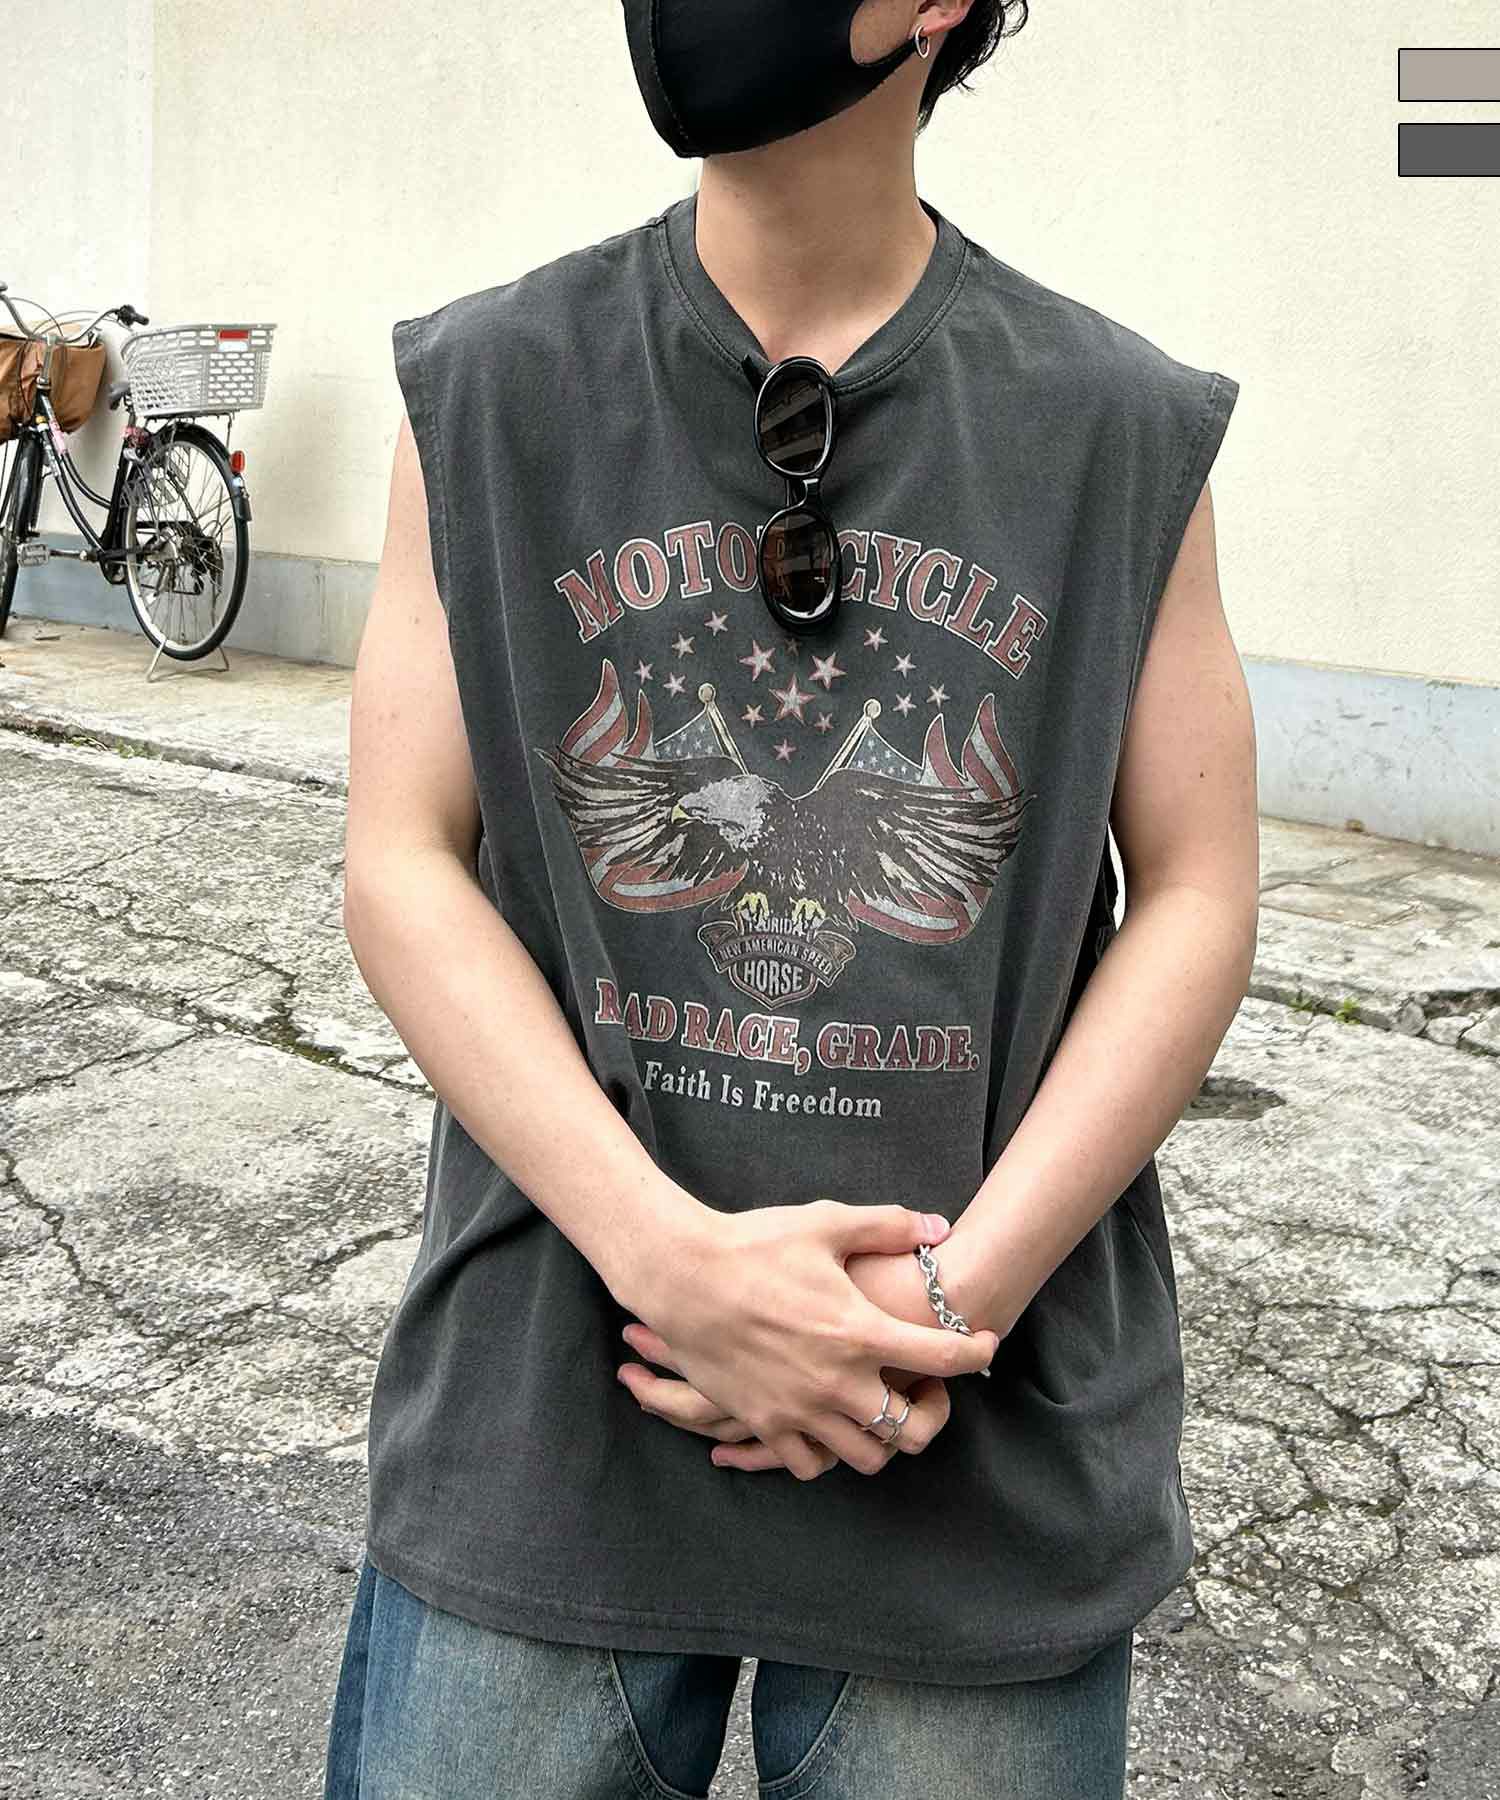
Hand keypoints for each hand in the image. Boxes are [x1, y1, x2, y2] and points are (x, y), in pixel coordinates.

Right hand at [615, 1199, 999, 1481]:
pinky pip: (808, 1464)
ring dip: (880, 1438)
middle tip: (925, 1389)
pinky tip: (827, 1425)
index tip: (984, 1345)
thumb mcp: (826, 1223)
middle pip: (911, 1429)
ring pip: (864, 1457)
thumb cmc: (754, 1244)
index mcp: (860, 1331)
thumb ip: (887, 1226)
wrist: (681, 1274)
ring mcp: (800, 1409)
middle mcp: (837, 1381)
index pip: (942, 1357)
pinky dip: (825, 1453)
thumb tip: (938, 1228)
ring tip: (877, 1408)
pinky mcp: (764, 1422)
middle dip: (931, 1414)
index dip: (976, 1353)